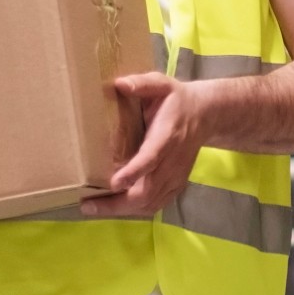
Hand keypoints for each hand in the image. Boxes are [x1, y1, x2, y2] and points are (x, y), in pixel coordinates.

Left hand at [83, 70, 218, 218]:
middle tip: (87, 204)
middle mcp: (173, 161)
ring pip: (149, 203)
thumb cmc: (176, 99)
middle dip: (117, 202)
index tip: (114, 183)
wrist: (205, 115)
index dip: (134, 171)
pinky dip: (133, 210)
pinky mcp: (176, 185)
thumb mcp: (161, 84)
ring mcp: (176, 177)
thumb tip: (119, 84)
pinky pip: (155, 205)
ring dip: (121, 210)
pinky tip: (113, 208)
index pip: (152, 157)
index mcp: (168, 135)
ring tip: (94, 208)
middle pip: (147, 191)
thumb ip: (142, 83)